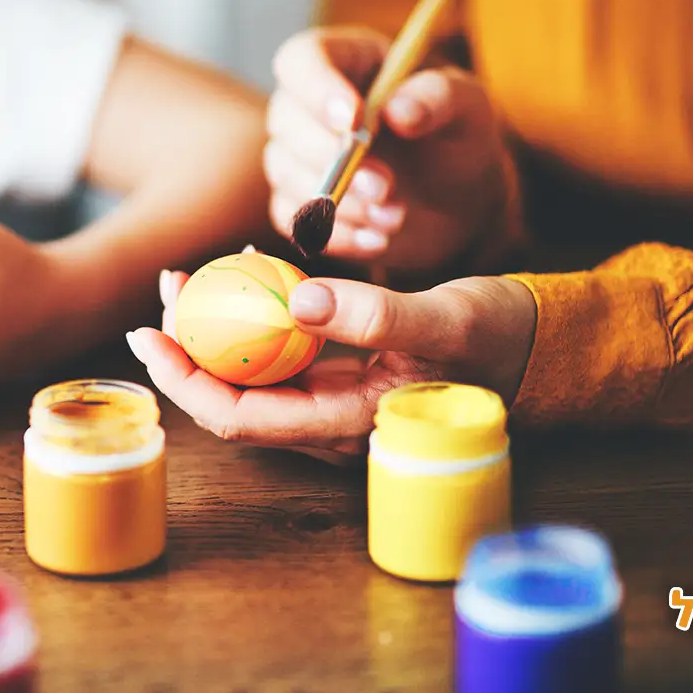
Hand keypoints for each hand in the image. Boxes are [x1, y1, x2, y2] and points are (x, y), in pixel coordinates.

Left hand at [132, 265, 535, 464]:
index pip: (243, 419)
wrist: (540, 343)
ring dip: (215, 327)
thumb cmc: (500, 336)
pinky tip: (249, 270)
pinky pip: (280, 352)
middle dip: (188, 346)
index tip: (152, 335)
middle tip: (168, 288)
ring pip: (252, 373)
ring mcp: (333, 401)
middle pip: (233, 397)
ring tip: (191, 275)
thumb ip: (378, 315)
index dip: (188, 382)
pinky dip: (255, 314)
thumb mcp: (446, 319)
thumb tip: (297, 300)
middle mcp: (331, 422)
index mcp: (350, 423)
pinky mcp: (339, 375)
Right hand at [265, 27, 518, 272]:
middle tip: (385, 186)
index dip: (316, 87)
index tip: (352, 119)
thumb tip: (399, 111)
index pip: (303, 59)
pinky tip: (378, 239)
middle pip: (285, 118)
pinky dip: (335, 234)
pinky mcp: (301, 203)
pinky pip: (294, 219)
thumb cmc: (460, 139)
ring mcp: (300, 156)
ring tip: (395, 217)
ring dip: (338, 201)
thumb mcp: (468, 108)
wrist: (461, 204)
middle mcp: (312, 105)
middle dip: (331, 157)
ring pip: (285, 172)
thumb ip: (439, 97)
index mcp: (348, 62)